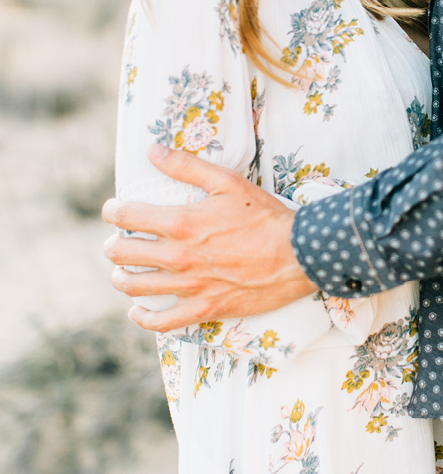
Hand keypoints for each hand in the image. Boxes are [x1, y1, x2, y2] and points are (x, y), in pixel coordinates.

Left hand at [102, 144, 316, 331]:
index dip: (113, 212)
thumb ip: (187, 166)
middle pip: (123, 254)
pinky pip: (161, 322)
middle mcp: (179, 256)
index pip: (127, 217)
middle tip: (118, 242)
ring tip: (123, 272)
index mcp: (182, 223)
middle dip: (113, 245)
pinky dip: (143, 317)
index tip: (114, 211)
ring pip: (135, 287)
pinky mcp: (204, 308)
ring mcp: (190, 286)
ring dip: (122, 277)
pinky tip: (138, 310)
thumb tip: (152, 151)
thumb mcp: (228, 182)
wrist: (298, 255)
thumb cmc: (265, 217)